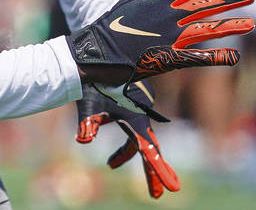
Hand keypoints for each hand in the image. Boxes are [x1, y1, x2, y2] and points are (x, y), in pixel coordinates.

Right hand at [69, 0, 253, 118]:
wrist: (96, 53)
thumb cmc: (109, 26)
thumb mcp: (127, 1)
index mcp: (158, 3)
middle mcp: (167, 18)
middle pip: (204, 5)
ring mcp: (169, 38)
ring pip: (206, 29)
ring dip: (230, 25)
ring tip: (252, 22)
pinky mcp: (168, 59)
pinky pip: (197, 58)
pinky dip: (216, 58)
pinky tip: (234, 56)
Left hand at [76, 84, 179, 198]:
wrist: (95, 61)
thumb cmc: (92, 84)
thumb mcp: (90, 105)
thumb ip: (89, 124)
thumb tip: (83, 141)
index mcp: (136, 119)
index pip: (149, 151)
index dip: (159, 171)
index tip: (172, 188)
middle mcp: (140, 115)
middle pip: (149, 149)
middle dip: (152, 172)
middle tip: (157, 195)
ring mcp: (137, 110)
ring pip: (138, 139)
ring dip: (127, 154)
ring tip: (110, 164)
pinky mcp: (131, 105)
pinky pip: (131, 128)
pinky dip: (124, 141)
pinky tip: (109, 139)